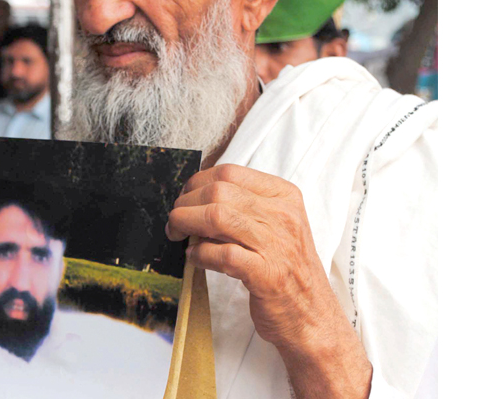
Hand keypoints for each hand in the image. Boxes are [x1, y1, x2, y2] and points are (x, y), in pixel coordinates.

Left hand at [166, 164, 371, 397]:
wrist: (313, 317)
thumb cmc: (286, 270)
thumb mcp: (274, 227)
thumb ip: (242, 208)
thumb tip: (193, 199)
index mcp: (284, 196)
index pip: (230, 172)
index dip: (197, 182)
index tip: (184, 197)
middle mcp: (283, 215)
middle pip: (218, 191)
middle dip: (185, 203)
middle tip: (175, 220)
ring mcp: (277, 245)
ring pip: (217, 216)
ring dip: (186, 223)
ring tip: (177, 234)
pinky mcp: (267, 275)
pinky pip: (222, 254)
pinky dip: (200, 253)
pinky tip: (194, 258)